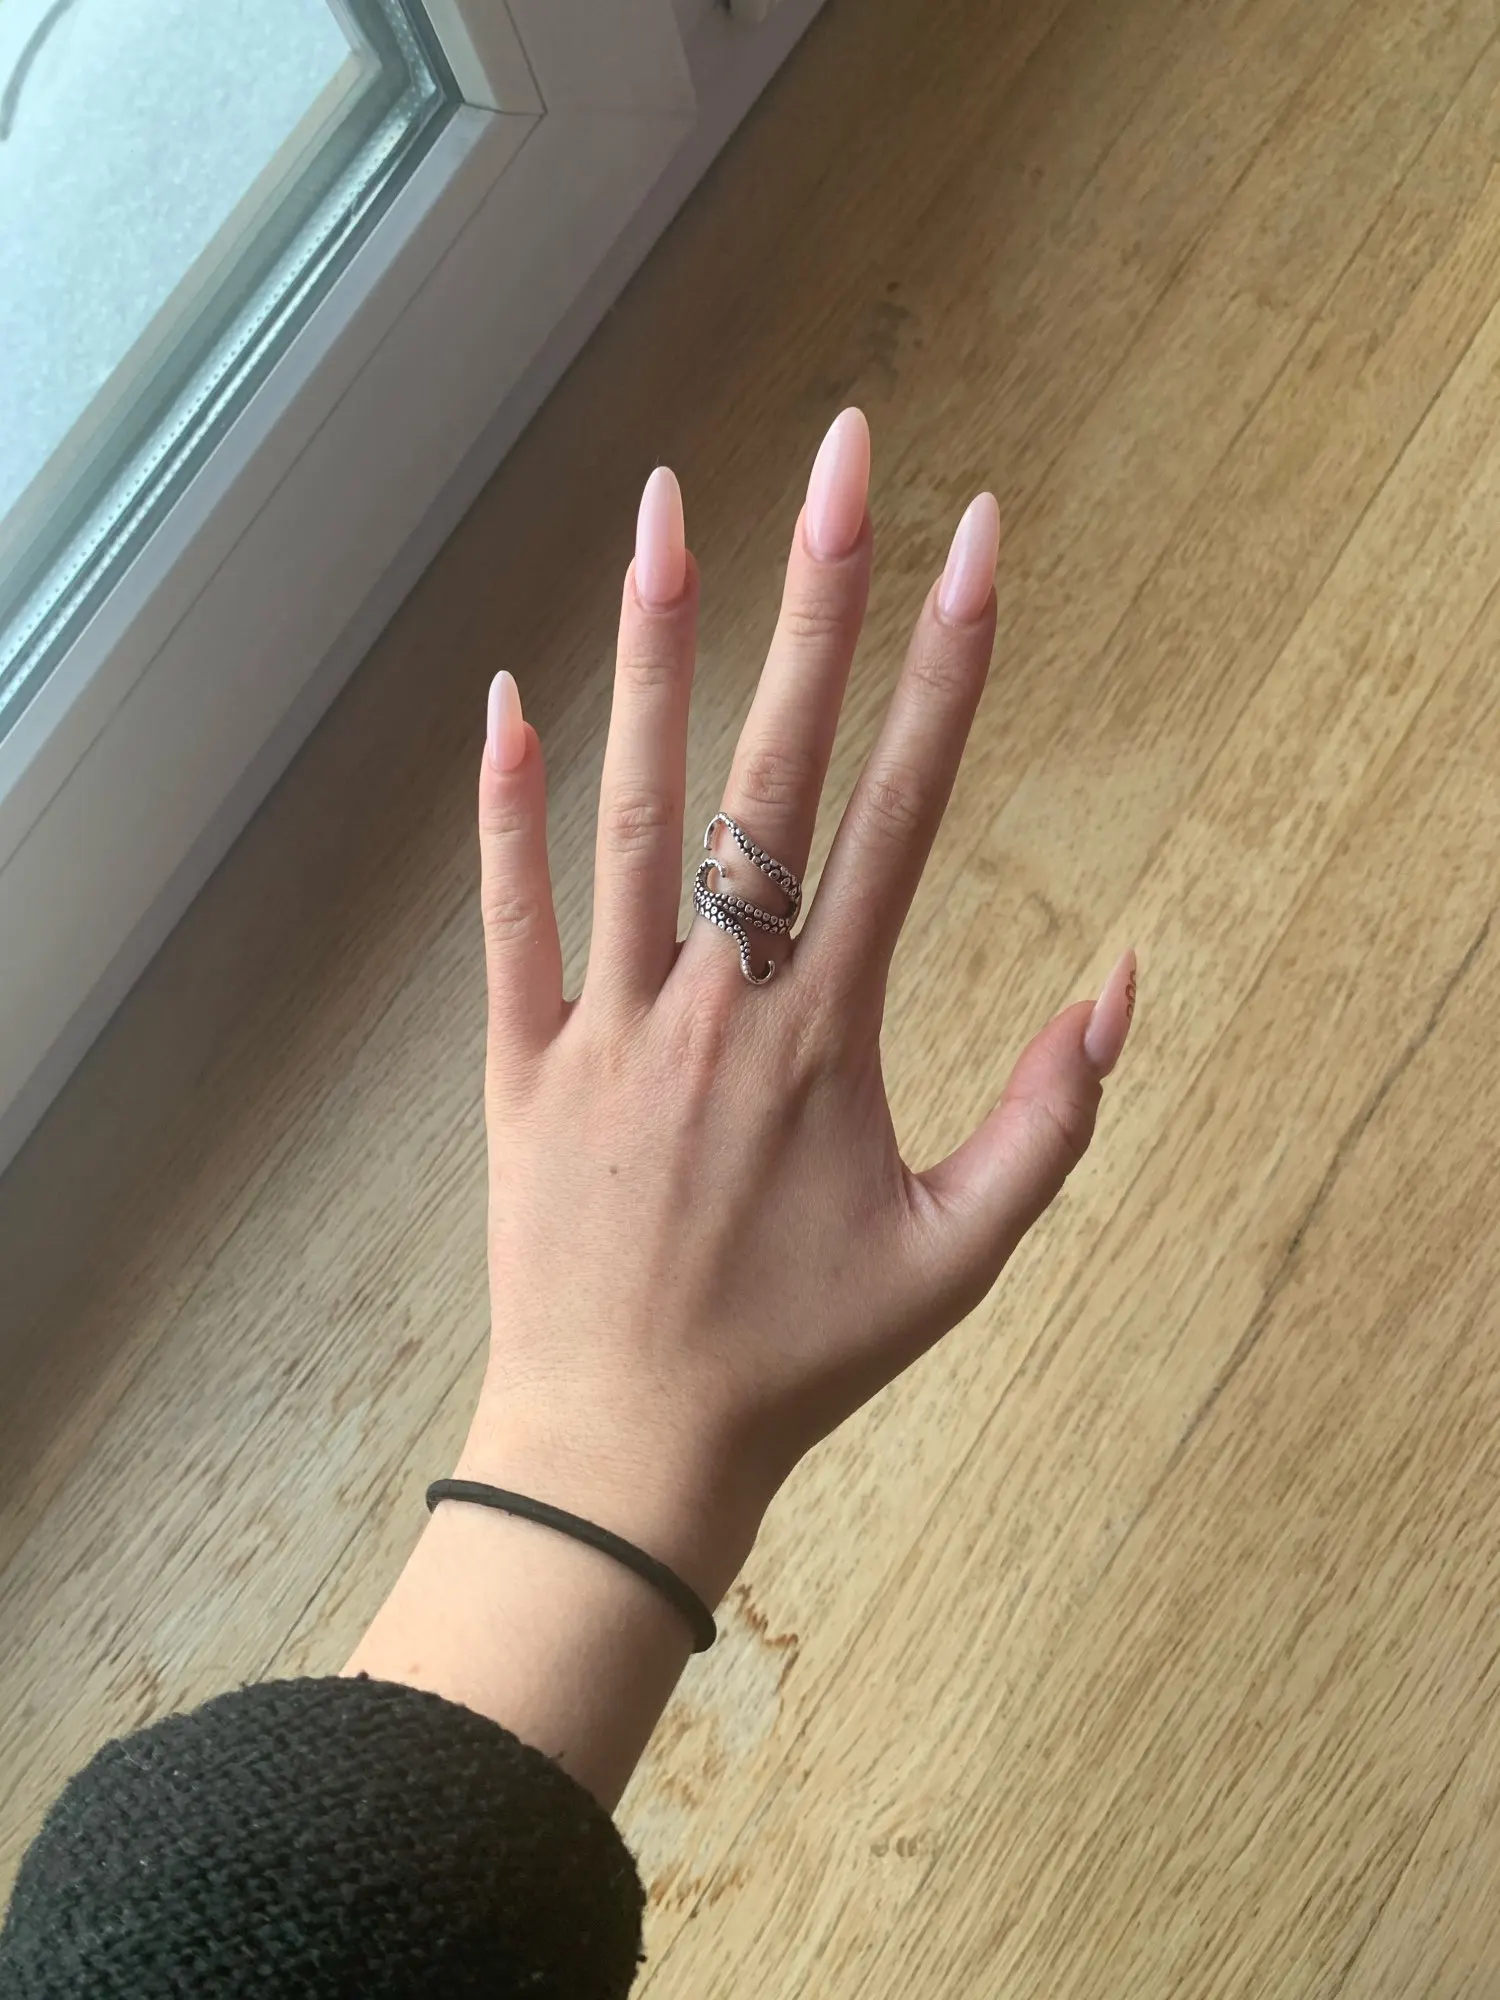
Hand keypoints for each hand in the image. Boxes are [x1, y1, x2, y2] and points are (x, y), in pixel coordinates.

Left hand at [455, 407, 1136, 1605]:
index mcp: (828, 1033)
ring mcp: (607, 1025)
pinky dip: (504, 813)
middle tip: (840, 454)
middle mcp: (718, 1003)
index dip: (952, 667)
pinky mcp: (519, 1065)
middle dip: (817, 600)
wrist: (630, 1445)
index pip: (904, 809)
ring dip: (654, 657)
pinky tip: (506, 698)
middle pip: (773, 770)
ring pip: (633, 814)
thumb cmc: (803, 1351)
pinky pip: (505, 921)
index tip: (982, 542)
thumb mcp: (965, 1255)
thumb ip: (1057, 1117)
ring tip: (666, 514)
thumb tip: (1127, 980)